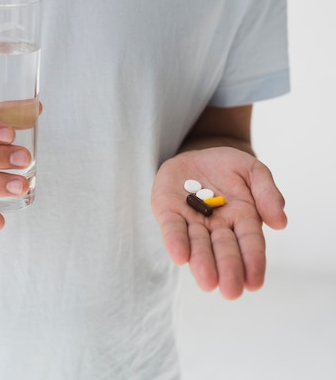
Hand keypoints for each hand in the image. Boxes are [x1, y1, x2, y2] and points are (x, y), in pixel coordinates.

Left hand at [151, 147, 286, 298]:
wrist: (196, 157)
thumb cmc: (228, 168)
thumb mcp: (253, 171)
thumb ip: (267, 193)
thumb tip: (280, 222)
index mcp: (243, 219)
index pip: (250, 244)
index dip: (252, 263)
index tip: (254, 284)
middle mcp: (217, 226)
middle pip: (224, 250)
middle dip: (228, 270)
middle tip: (230, 292)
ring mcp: (192, 221)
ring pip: (198, 245)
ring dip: (202, 263)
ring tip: (207, 282)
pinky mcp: (168, 212)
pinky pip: (172, 229)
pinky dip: (176, 242)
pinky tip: (179, 257)